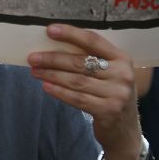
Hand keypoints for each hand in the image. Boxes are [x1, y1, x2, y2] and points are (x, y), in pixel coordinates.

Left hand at [28, 24, 141, 159]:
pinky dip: (59, 92)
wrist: (125, 130)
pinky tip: (46, 86)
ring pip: (76, 81)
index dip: (70, 34)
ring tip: (34, 71)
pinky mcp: (109, 111)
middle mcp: (122, 74)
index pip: (93, 40)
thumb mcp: (108, 73)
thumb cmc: (110, 93)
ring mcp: (117, 94)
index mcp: (121, 58)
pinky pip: (77, 98)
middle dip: (53, 59)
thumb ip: (89, 59)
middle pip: (80, 62)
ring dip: (52, 75)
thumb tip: (53, 46)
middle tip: (33, 58)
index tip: (50, 30)